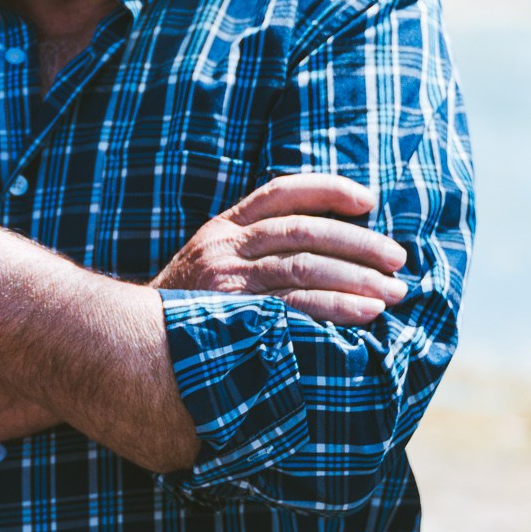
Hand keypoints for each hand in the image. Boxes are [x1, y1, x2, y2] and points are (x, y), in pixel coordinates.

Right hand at [150, 174, 406, 324]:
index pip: (281, 192)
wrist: (132, 342)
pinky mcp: (232, 313)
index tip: (369, 201)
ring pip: (305, 266)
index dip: (328, 189)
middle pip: (304, 230)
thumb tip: (323, 246)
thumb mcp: (209, 266)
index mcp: (222, 228)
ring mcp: (226, 280)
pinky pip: (294, 306)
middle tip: (398, 260)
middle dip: (360, 243)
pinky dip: (335, 308)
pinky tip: (365, 314)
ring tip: (394, 293)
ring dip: (358, 279)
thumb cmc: (185, 310)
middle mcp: (224, 246)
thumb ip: (251, 251)